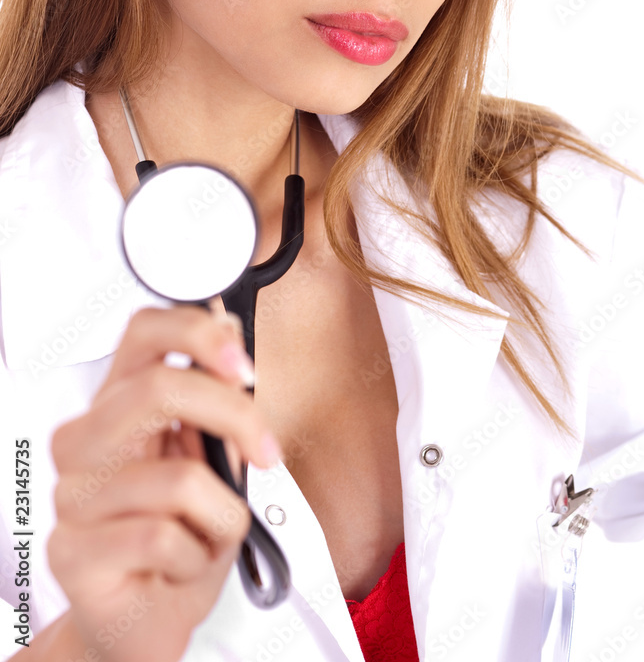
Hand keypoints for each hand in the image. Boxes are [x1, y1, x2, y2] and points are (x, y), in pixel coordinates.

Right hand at [47, 306, 281, 661]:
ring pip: (179, 477)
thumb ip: (219, 400)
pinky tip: (180, 566)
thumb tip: (229, 326)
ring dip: (222, 516)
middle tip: (269, 452)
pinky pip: (164, 538)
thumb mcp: (216, 463)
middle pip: (159, 388)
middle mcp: (85, 441)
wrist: (146, 621)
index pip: (143, 331)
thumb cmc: (182, 538)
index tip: (244, 367)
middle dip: (235, 417)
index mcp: (119, 405)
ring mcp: (72, 495)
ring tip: (207, 536)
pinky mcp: (71, 551)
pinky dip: (197, 558)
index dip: (197, 332)